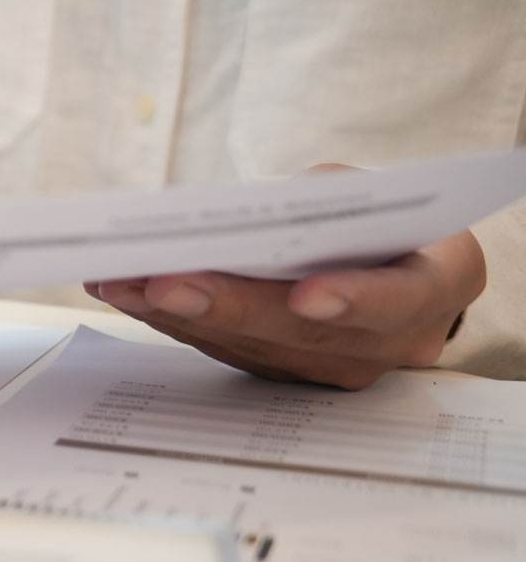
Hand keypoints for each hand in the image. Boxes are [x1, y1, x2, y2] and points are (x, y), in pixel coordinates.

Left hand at [88, 229, 485, 389]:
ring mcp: (335, 366)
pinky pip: (225, 347)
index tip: (308, 296)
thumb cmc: (382, 213)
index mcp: (438, 286)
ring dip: (179, 315)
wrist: (397, 258)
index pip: (400, 301)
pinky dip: (171, 319)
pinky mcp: (284, 370)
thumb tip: (245, 215)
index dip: (352, 301)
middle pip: (304, 334)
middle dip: (228, 307)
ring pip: (253, 346)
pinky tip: (124, 291)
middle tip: (166, 282)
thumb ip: (325, 201)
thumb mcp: (373, 190)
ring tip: (122, 281)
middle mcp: (392, 343)